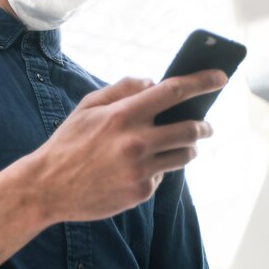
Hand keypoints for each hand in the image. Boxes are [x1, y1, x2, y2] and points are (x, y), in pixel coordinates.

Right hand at [28, 71, 226, 222]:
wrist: (48, 187)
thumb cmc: (68, 142)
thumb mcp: (88, 106)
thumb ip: (122, 88)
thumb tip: (153, 81)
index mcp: (124, 115)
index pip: (174, 91)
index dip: (202, 81)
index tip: (221, 77)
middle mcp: (137, 141)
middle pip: (191, 129)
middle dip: (204, 125)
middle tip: (205, 124)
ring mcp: (141, 170)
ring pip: (185, 155)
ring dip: (188, 148)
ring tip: (180, 145)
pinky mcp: (141, 192)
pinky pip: (163, 176)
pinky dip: (159, 168)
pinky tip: (142, 167)